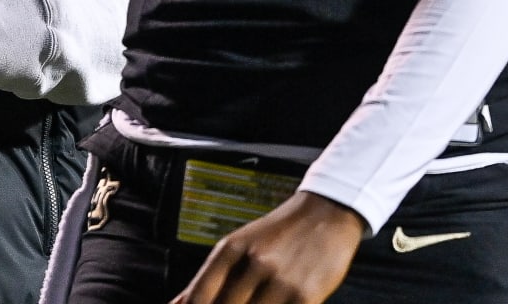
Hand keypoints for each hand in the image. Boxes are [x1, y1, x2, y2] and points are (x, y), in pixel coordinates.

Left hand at [171, 191, 365, 303]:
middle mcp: (254, 262)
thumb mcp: (242, 244)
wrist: (327, 213)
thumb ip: (213, 276)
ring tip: (254, 303)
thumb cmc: (280, 231)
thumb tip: (180, 302)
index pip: (201, 291)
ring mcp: (280, 280)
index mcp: (233, 247)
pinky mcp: (305, 296)